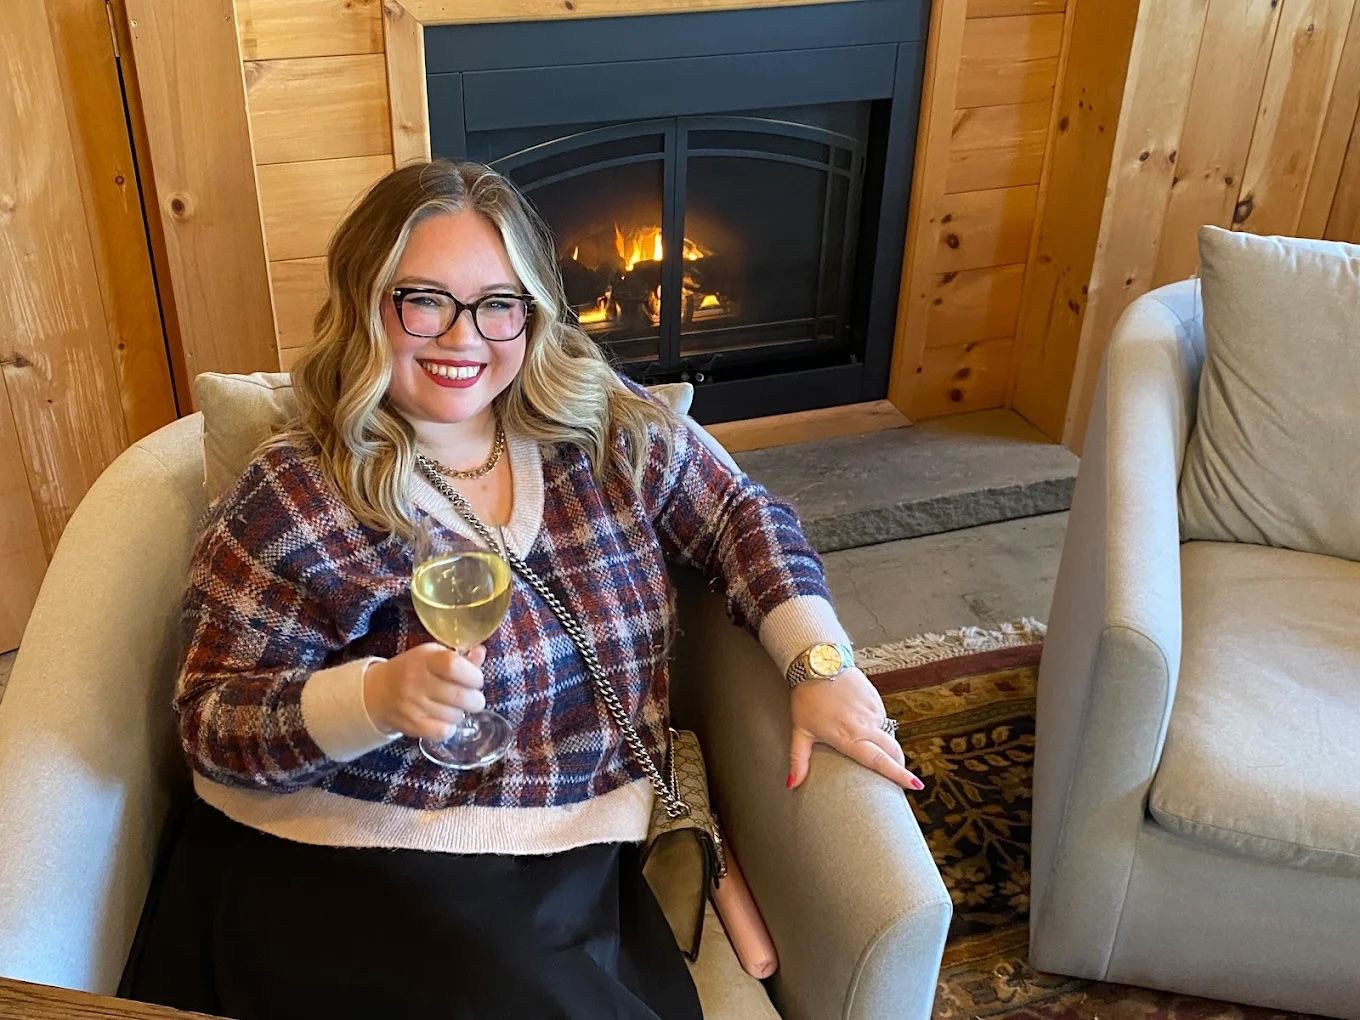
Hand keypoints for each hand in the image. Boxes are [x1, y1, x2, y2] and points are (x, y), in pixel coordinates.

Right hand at [363, 643, 486, 741]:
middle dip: (475, 699)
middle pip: (460, 696)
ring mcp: (413, 706)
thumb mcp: (433, 656)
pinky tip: (444, 719)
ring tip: (453, 707)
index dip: (473, 675)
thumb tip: (481, 653)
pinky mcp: (411, 726)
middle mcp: (417, 682)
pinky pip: (442, 732)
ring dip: (461, 713)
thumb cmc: (412, 670)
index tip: (476, 680)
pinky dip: (449, 728)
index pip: (454, 666)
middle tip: (472, 698)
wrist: (377, 692)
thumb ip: (460, 657)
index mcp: (425, 660)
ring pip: (455, 716)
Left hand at [788, 667, 923, 791]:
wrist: (819, 663)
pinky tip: (867, 729)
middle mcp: (865, 726)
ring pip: (889, 735)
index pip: (878, 760)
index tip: (915, 784)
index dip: (898, 774)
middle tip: (901, 777)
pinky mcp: (876, 700)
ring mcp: (872, 712)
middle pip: (893, 750)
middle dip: (899, 765)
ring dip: (888, 747)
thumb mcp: (800, 731)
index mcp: (848, 737)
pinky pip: (883, 720)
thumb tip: (792, 784)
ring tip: (878, 752)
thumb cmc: (806, 698)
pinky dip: (879, 729)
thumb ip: (799, 760)